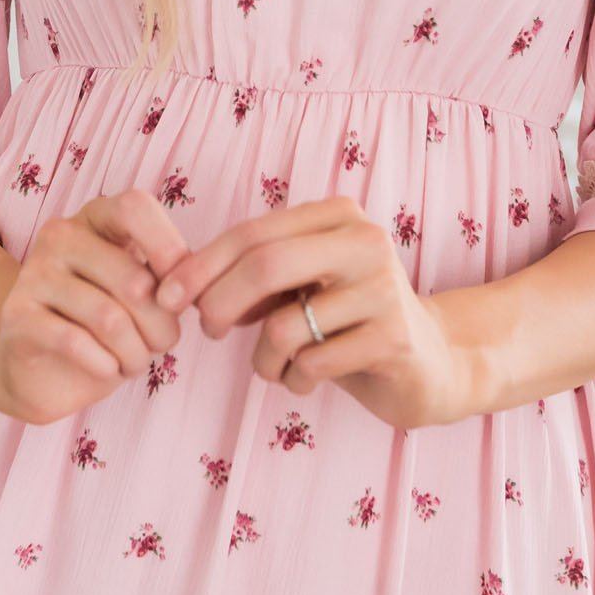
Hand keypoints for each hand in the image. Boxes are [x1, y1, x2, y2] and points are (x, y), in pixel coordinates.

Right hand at [0, 188, 191, 424]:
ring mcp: (34, 273)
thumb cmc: (102, 326)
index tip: (181, 293)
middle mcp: (60, 235)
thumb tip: (183, 289)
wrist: (38, 369)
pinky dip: (104, 364)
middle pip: (133, 279)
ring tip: (134, 362)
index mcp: (95, 217)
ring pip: (108, 317)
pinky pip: (75, 342)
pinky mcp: (16, 315)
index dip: (168, 248)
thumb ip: (163, 280)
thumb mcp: (140, 295)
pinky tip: (107, 368)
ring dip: (134, 353)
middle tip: (161, 345)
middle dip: (160, 325)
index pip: (135, 207)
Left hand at [153, 194, 469, 430]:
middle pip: (266, 265)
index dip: (202, 264)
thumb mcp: (301, 285)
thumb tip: (177, 282)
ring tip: (276, 365)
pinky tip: (310, 378)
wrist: (429, 362)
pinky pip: (312, 363)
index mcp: (338, 215)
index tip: (165, 295)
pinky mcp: (393, 337)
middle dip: (219, 302)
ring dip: (263, 358)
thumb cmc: (347, 320)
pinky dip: (295, 379)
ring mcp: (383, 288)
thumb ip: (254, 274)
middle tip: (207, 331)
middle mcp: (364, 241)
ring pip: (285, 325)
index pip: (253, 232)